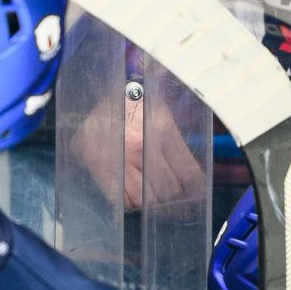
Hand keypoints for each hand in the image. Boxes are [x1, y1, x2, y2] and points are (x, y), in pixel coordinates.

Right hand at [66, 68, 206, 207]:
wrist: (106, 88)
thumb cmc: (140, 100)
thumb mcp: (164, 114)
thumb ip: (176, 144)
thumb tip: (192, 179)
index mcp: (163, 131)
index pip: (188, 174)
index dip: (193, 187)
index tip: (192, 191)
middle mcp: (141, 147)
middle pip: (168, 189)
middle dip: (169, 190)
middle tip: (164, 185)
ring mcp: (118, 158)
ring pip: (145, 199)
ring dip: (149, 197)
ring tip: (146, 187)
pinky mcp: (98, 165)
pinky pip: (120, 199)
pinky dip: (129, 201)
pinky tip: (130, 192)